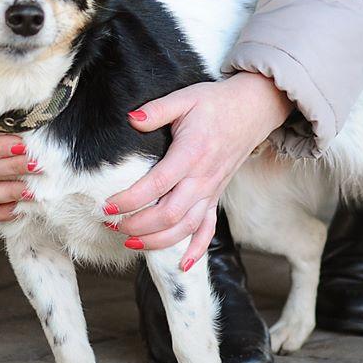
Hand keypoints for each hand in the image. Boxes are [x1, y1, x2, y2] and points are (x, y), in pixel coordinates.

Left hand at [106, 72, 292, 268]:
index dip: (131, 199)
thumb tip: (132, 119)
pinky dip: (197, 249)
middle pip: (170, 214)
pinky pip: (209, 229)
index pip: (157, 184)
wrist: (254, 109)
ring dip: (158, 241)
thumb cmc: (216, 103)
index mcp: (192, 153)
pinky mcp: (216, 196)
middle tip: (113, 225)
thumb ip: (157, 109)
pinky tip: (181, 264)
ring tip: (131, 243)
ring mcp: (212, 190)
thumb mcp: (185, 97)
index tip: (107, 205)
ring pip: (187, 227)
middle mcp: (203, 178)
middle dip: (138, 225)